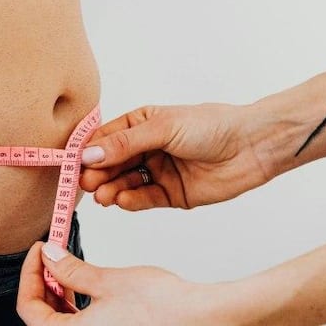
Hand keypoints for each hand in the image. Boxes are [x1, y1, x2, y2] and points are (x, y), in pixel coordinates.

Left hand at [17, 242, 232, 324]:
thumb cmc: (161, 305)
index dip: (28, 275)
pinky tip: (87, 284)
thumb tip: (47, 256)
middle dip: (43, 285)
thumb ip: (70, 270)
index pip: (29, 310)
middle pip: (44, 318)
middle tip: (51, 255)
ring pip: (63, 322)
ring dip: (59, 294)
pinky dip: (77, 305)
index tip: (39, 250)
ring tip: (68, 267)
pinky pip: (83, 325)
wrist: (201, 317)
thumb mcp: (106, 281)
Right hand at [80, 104, 275, 209]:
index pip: (105, 138)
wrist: (252, 146)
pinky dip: (131, 201)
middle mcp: (146, 148)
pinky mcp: (171, 194)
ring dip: (111, 189)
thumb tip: (89, 153)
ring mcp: (158, 171)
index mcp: (140, 124)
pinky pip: (144, 199)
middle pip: (111, 163)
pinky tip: (122, 200)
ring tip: (103, 195)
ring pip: (125, 183)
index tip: (73, 163)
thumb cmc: (211, 125)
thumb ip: (125, 143)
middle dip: (97, 173)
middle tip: (86, 183)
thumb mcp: (163, 127)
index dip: (88, 151)